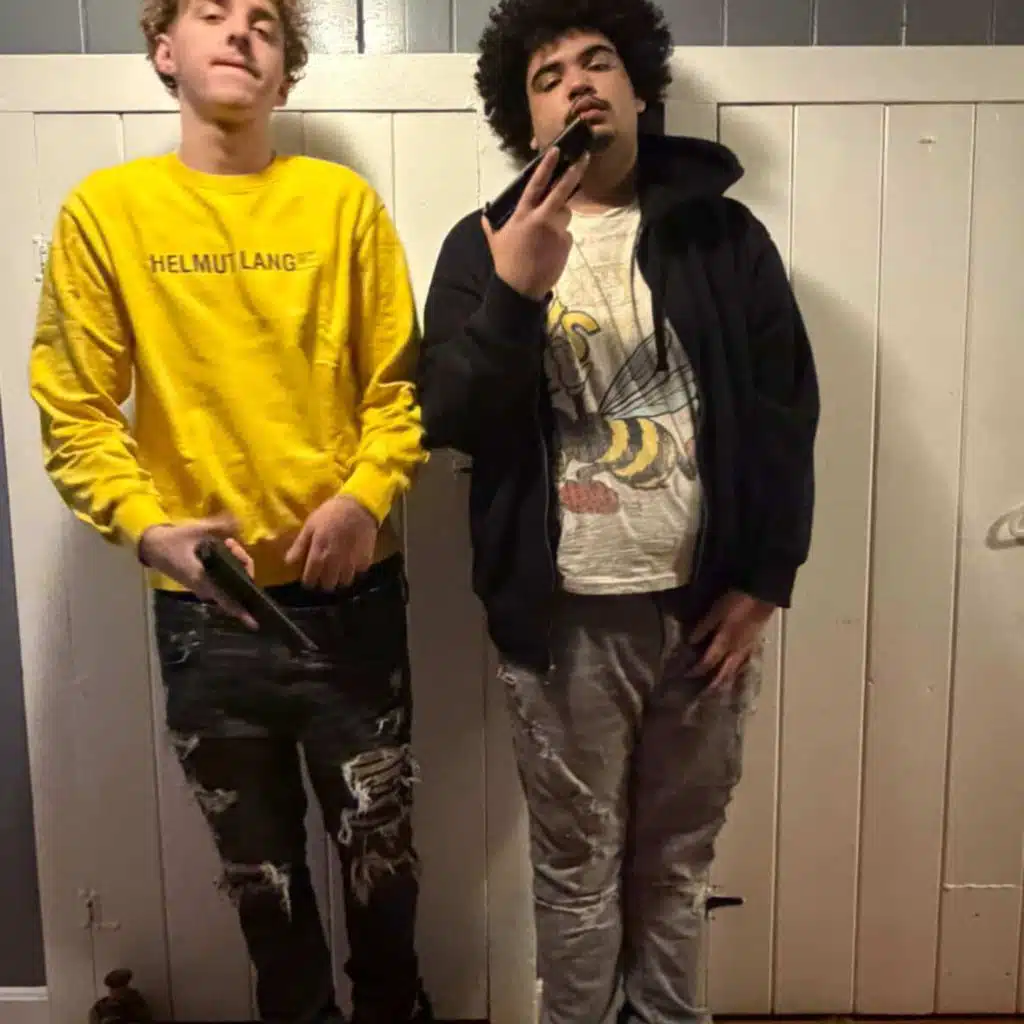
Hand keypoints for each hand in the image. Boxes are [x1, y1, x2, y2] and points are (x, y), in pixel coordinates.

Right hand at [138, 515, 256, 627]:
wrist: (153, 546)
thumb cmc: (172, 541)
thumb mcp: (194, 530)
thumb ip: (217, 525)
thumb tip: (237, 520)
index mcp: (202, 580)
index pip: (226, 599)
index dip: (241, 611)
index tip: (254, 622)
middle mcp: (205, 588)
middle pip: (236, 585)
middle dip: (243, 563)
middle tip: (230, 543)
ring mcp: (204, 586)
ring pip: (231, 580)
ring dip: (236, 562)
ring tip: (228, 542)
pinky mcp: (203, 581)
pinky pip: (224, 578)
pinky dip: (230, 565)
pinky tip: (227, 547)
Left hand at [285, 495, 377, 589]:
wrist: (358, 506)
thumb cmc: (330, 514)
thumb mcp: (310, 526)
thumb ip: (300, 545)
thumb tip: (288, 562)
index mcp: (319, 554)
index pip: (310, 579)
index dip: (308, 582)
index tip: (308, 579)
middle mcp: (335, 562)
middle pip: (328, 585)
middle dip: (324, 582)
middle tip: (324, 575)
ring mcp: (351, 562)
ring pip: (344, 582)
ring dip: (340, 578)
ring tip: (338, 571)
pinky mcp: (365, 559)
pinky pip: (359, 573)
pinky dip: (354, 570)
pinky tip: (352, 562)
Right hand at [482, 145, 590, 301]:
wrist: (520, 288)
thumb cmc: (506, 263)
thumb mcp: (496, 241)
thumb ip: (491, 225)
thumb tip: (485, 216)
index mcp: (523, 215)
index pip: (535, 185)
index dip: (546, 167)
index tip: (555, 151)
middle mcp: (541, 219)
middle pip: (561, 192)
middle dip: (573, 173)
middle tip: (584, 159)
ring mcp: (555, 231)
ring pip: (565, 215)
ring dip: (560, 218)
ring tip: (548, 234)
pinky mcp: (565, 244)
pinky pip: (567, 235)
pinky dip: (560, 239)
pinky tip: (550, 250)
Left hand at [688, 590, 775, 688]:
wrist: (763, 594)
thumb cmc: (737, 601)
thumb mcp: (716, 612)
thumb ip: (704, 627)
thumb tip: (690, 642)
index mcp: (725, 643)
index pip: (708, 662)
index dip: (697, 670)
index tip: (687, 676)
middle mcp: (736, 650)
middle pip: (724, 672)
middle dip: (714, 684)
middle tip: (705, 694)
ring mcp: (747, 647)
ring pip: (736, 669)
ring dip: (727, 679)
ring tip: (720, 688)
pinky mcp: (755, 642)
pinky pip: (744, 661)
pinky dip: (738, 669)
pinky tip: (736, 669)